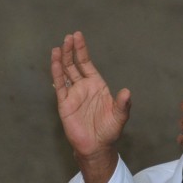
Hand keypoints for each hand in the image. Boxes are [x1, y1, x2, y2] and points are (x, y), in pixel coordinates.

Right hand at [51, 31, 130, 182]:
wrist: (96, 147)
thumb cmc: (109, 131)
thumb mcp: (119, 116)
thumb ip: (123, 104)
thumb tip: (127, 92)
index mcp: (96, 85)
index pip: (86, 63)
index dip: (82, 50)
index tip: (77, 36)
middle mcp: (83, 86)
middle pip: (74, 64)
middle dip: (71, 50)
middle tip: (68, 37)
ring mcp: (73, 94)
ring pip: (65, 73)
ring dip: (62, 59)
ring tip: (59, 47)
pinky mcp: (64, 104)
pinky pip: (59, 87)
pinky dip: (56, 74)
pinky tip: (54, 62)